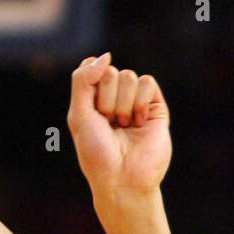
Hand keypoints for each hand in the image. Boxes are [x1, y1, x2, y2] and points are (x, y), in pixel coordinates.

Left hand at [67, 52, 170, 198]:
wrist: (122, 179)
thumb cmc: (96, 152)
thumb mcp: (78, 115)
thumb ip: (83, 81)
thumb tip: (105, 55)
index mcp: (93, 101)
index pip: (93, 71)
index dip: (91, 89)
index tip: (92, 113)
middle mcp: (114, 99)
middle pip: (111, 72)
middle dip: (106, 99)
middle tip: (109, 124)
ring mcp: (135, 102)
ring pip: (129, 76)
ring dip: (122, 104)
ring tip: (123, 126)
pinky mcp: (155, 107)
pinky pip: (147, 82)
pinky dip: (139, 101)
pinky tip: (138, 122)